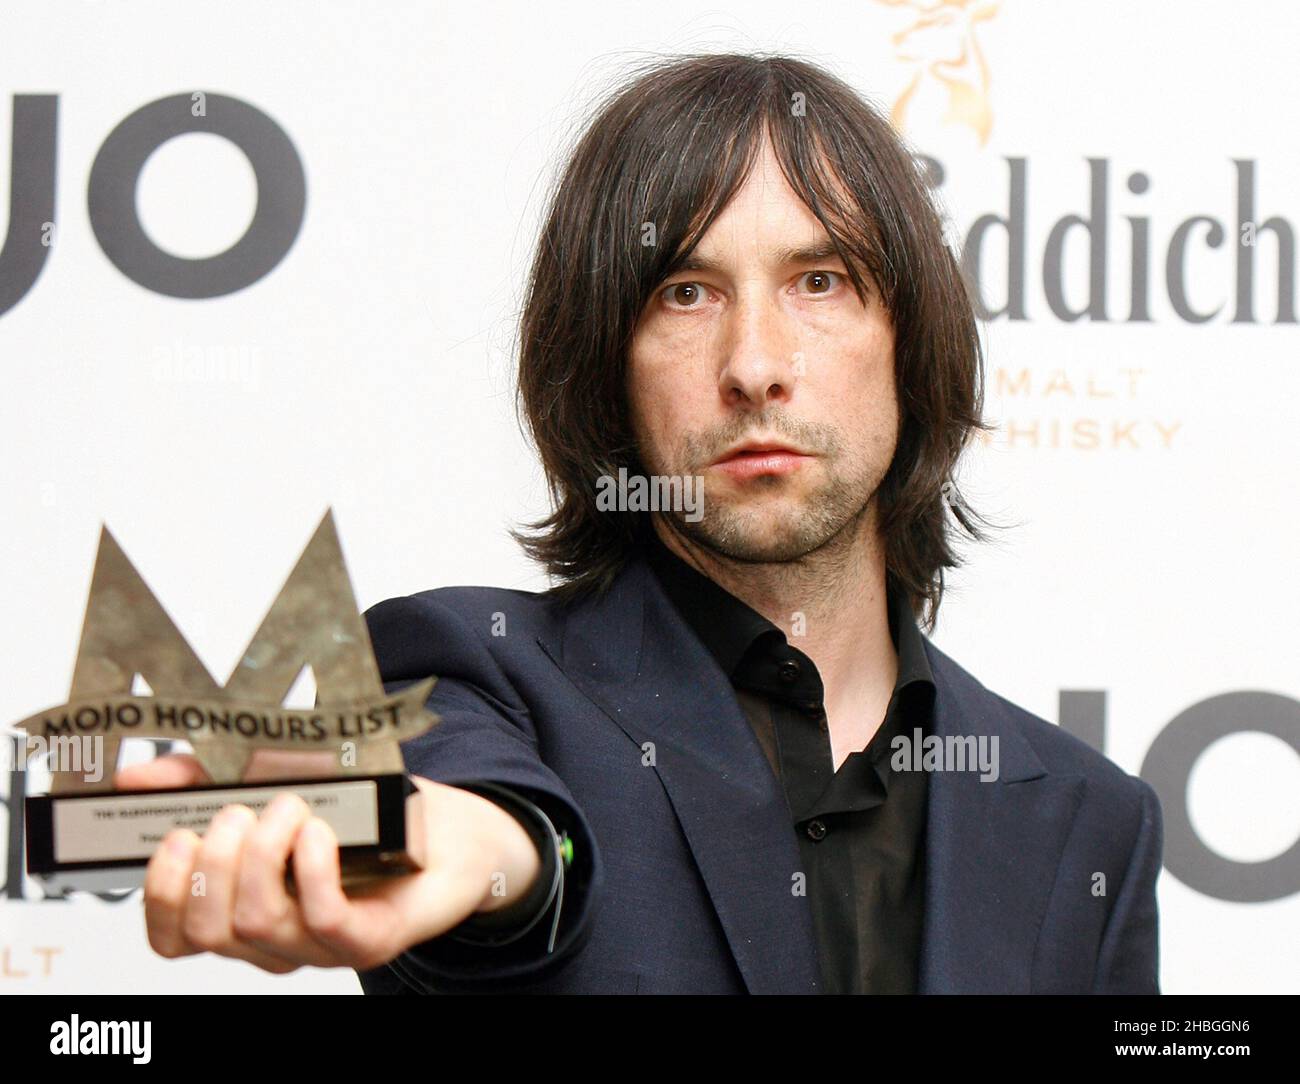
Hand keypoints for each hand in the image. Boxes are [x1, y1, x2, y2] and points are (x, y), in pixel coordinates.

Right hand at [115, 752, 541, 973]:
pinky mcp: (368, 940)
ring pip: (256, 924)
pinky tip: (319, 833)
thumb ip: (202, 778)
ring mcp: (321, 945)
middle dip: (213, 861)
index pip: (173, 936)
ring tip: (291, 807)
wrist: (450, 827)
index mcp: (241, 906)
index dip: (160, 892)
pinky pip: (322, 920)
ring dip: (264, 853)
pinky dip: (312, 870)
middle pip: (208, 930)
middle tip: (241, 811)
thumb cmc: (361, 808)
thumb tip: (136, 778)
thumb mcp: (273, 775)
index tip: (175, 836)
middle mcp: (274, 937)